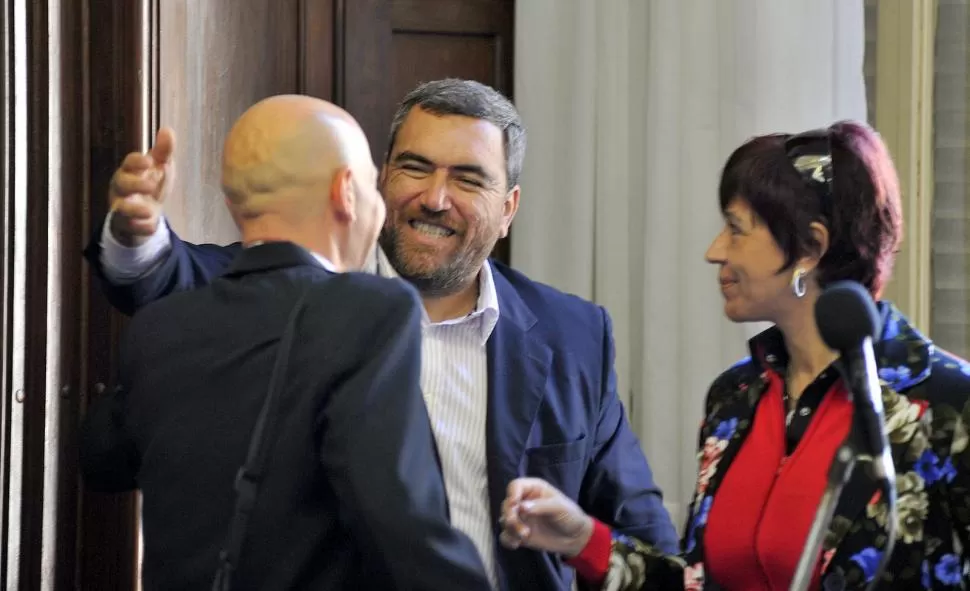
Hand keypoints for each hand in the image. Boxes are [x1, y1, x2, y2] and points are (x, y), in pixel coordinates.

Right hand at [108, 127, 175, 245]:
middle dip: (134, 184)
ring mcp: (122, 207)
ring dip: (134, 209)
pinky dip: (139, 228)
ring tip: (149, 211)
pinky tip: (150, 227)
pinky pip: (129, 227)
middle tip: (151, 186)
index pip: (128, 162)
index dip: (136, 161)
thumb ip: (163, 151)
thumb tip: (168, 130)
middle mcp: (122, 188)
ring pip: (120, 208)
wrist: (146, 214)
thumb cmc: (150, 184)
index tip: (149, 161)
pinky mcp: (126, 225)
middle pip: (120, 183)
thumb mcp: (160, 167)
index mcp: (130, 171)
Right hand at [499, 477, 593, 557]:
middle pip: (506, 504)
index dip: (512, 494)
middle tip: (519, 525)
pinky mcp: (519, 533)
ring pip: (504, 521)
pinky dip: (508, 540)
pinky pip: (506, 536)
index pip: (515, 486)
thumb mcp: (559, 507)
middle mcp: (523, 502)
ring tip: (525, 536)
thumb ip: (541, 506)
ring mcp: (520, 518)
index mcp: (533, 489)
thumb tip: (521, 507)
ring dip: (511, 528)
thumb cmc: (570, 516)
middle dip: (510, 515)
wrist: (575, 538)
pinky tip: (517, 544)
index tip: (514, 504)